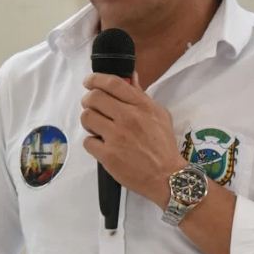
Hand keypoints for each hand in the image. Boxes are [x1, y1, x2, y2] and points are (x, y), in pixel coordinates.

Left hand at [80, 72, 187, 208]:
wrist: (167, 176)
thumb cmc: (163, 146)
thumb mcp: (160, 115)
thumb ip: (142, 96)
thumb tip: (130, 77)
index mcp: (141, 106)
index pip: (113, 83)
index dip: (95, 79)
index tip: (89, 82)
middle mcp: (128, 118)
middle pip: (94, 98)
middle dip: (88, 100)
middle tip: (91, 107)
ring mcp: (116, 137)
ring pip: (87, 117)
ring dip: (89, 121)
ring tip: (97, 127)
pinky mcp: (108, 155)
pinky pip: (88, 141)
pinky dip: (92, 143)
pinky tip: (102, 146)